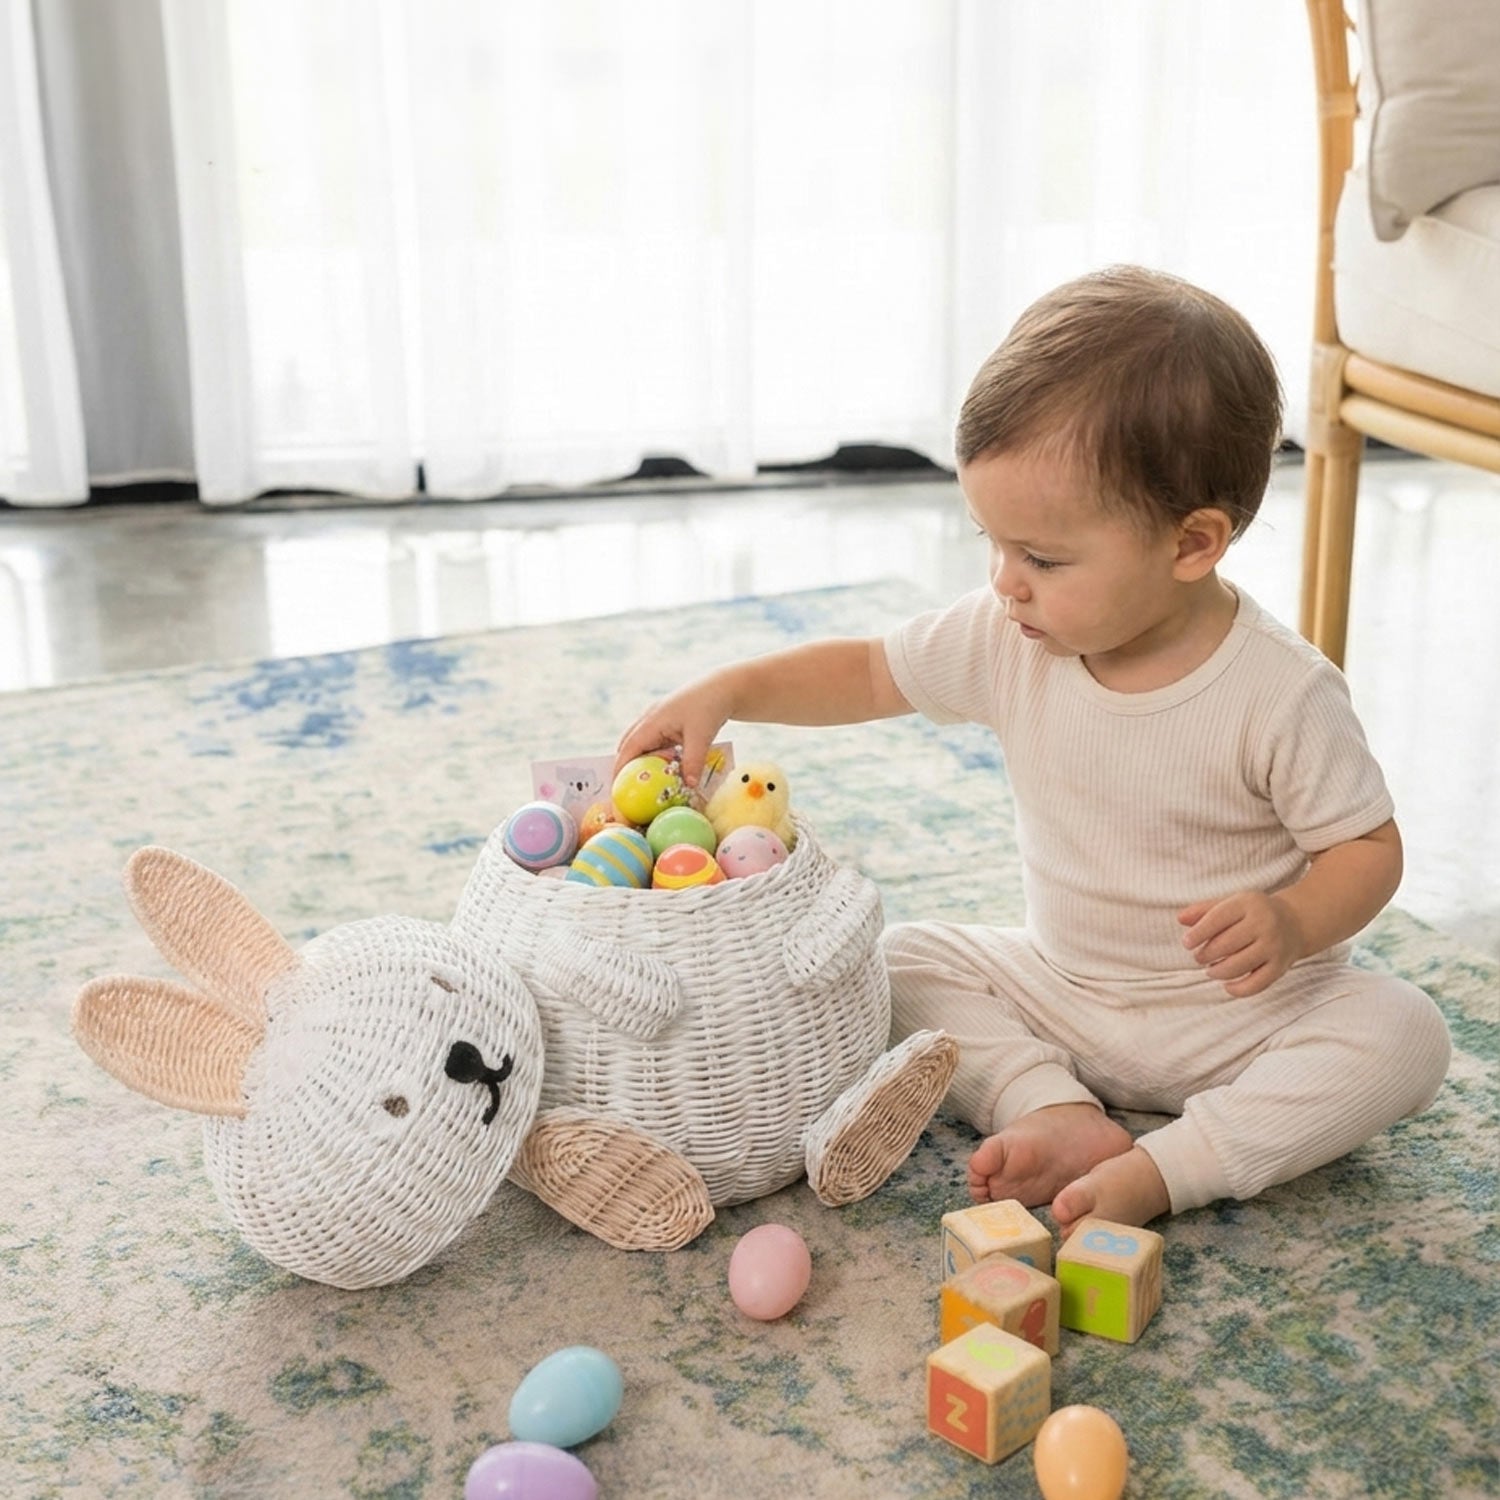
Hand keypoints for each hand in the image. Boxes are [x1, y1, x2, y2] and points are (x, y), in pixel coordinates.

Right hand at [614, 678, 732, 787]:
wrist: (724, 687)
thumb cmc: (710, 706)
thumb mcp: (701, 736)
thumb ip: (693, 762)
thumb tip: (689, 786)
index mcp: (652, 721)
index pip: (628, 749)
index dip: (620, 770)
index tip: (618, 789)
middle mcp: (650, 720)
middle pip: (628, 747)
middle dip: (626, 768)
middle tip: (630, 790)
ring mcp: (658, 720)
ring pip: (641, 745)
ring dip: (642, 762)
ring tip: (647, 783)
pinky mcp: (668, 723)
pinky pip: (655, 743)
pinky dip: (655, 756)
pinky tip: (666, 769)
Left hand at [1177, 890, 1303, 996]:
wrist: (1296, 922)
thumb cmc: (1253, 913)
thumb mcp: (1231, 903)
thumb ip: (1204, 910)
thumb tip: (1180, 919)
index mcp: (1248, 904)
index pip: (1219, 918)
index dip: (1199, 932)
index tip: (1187, 943)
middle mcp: (1264, 924)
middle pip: (1227, 944)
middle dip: (1206, 954)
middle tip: (1199, 957)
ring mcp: (1274, 947)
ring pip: (1239, 965)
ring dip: (1218, 971)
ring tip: (1210, 969)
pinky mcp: (1280, 967)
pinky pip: (1257, 984)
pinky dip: (1238, 990)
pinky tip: (1227, 985)